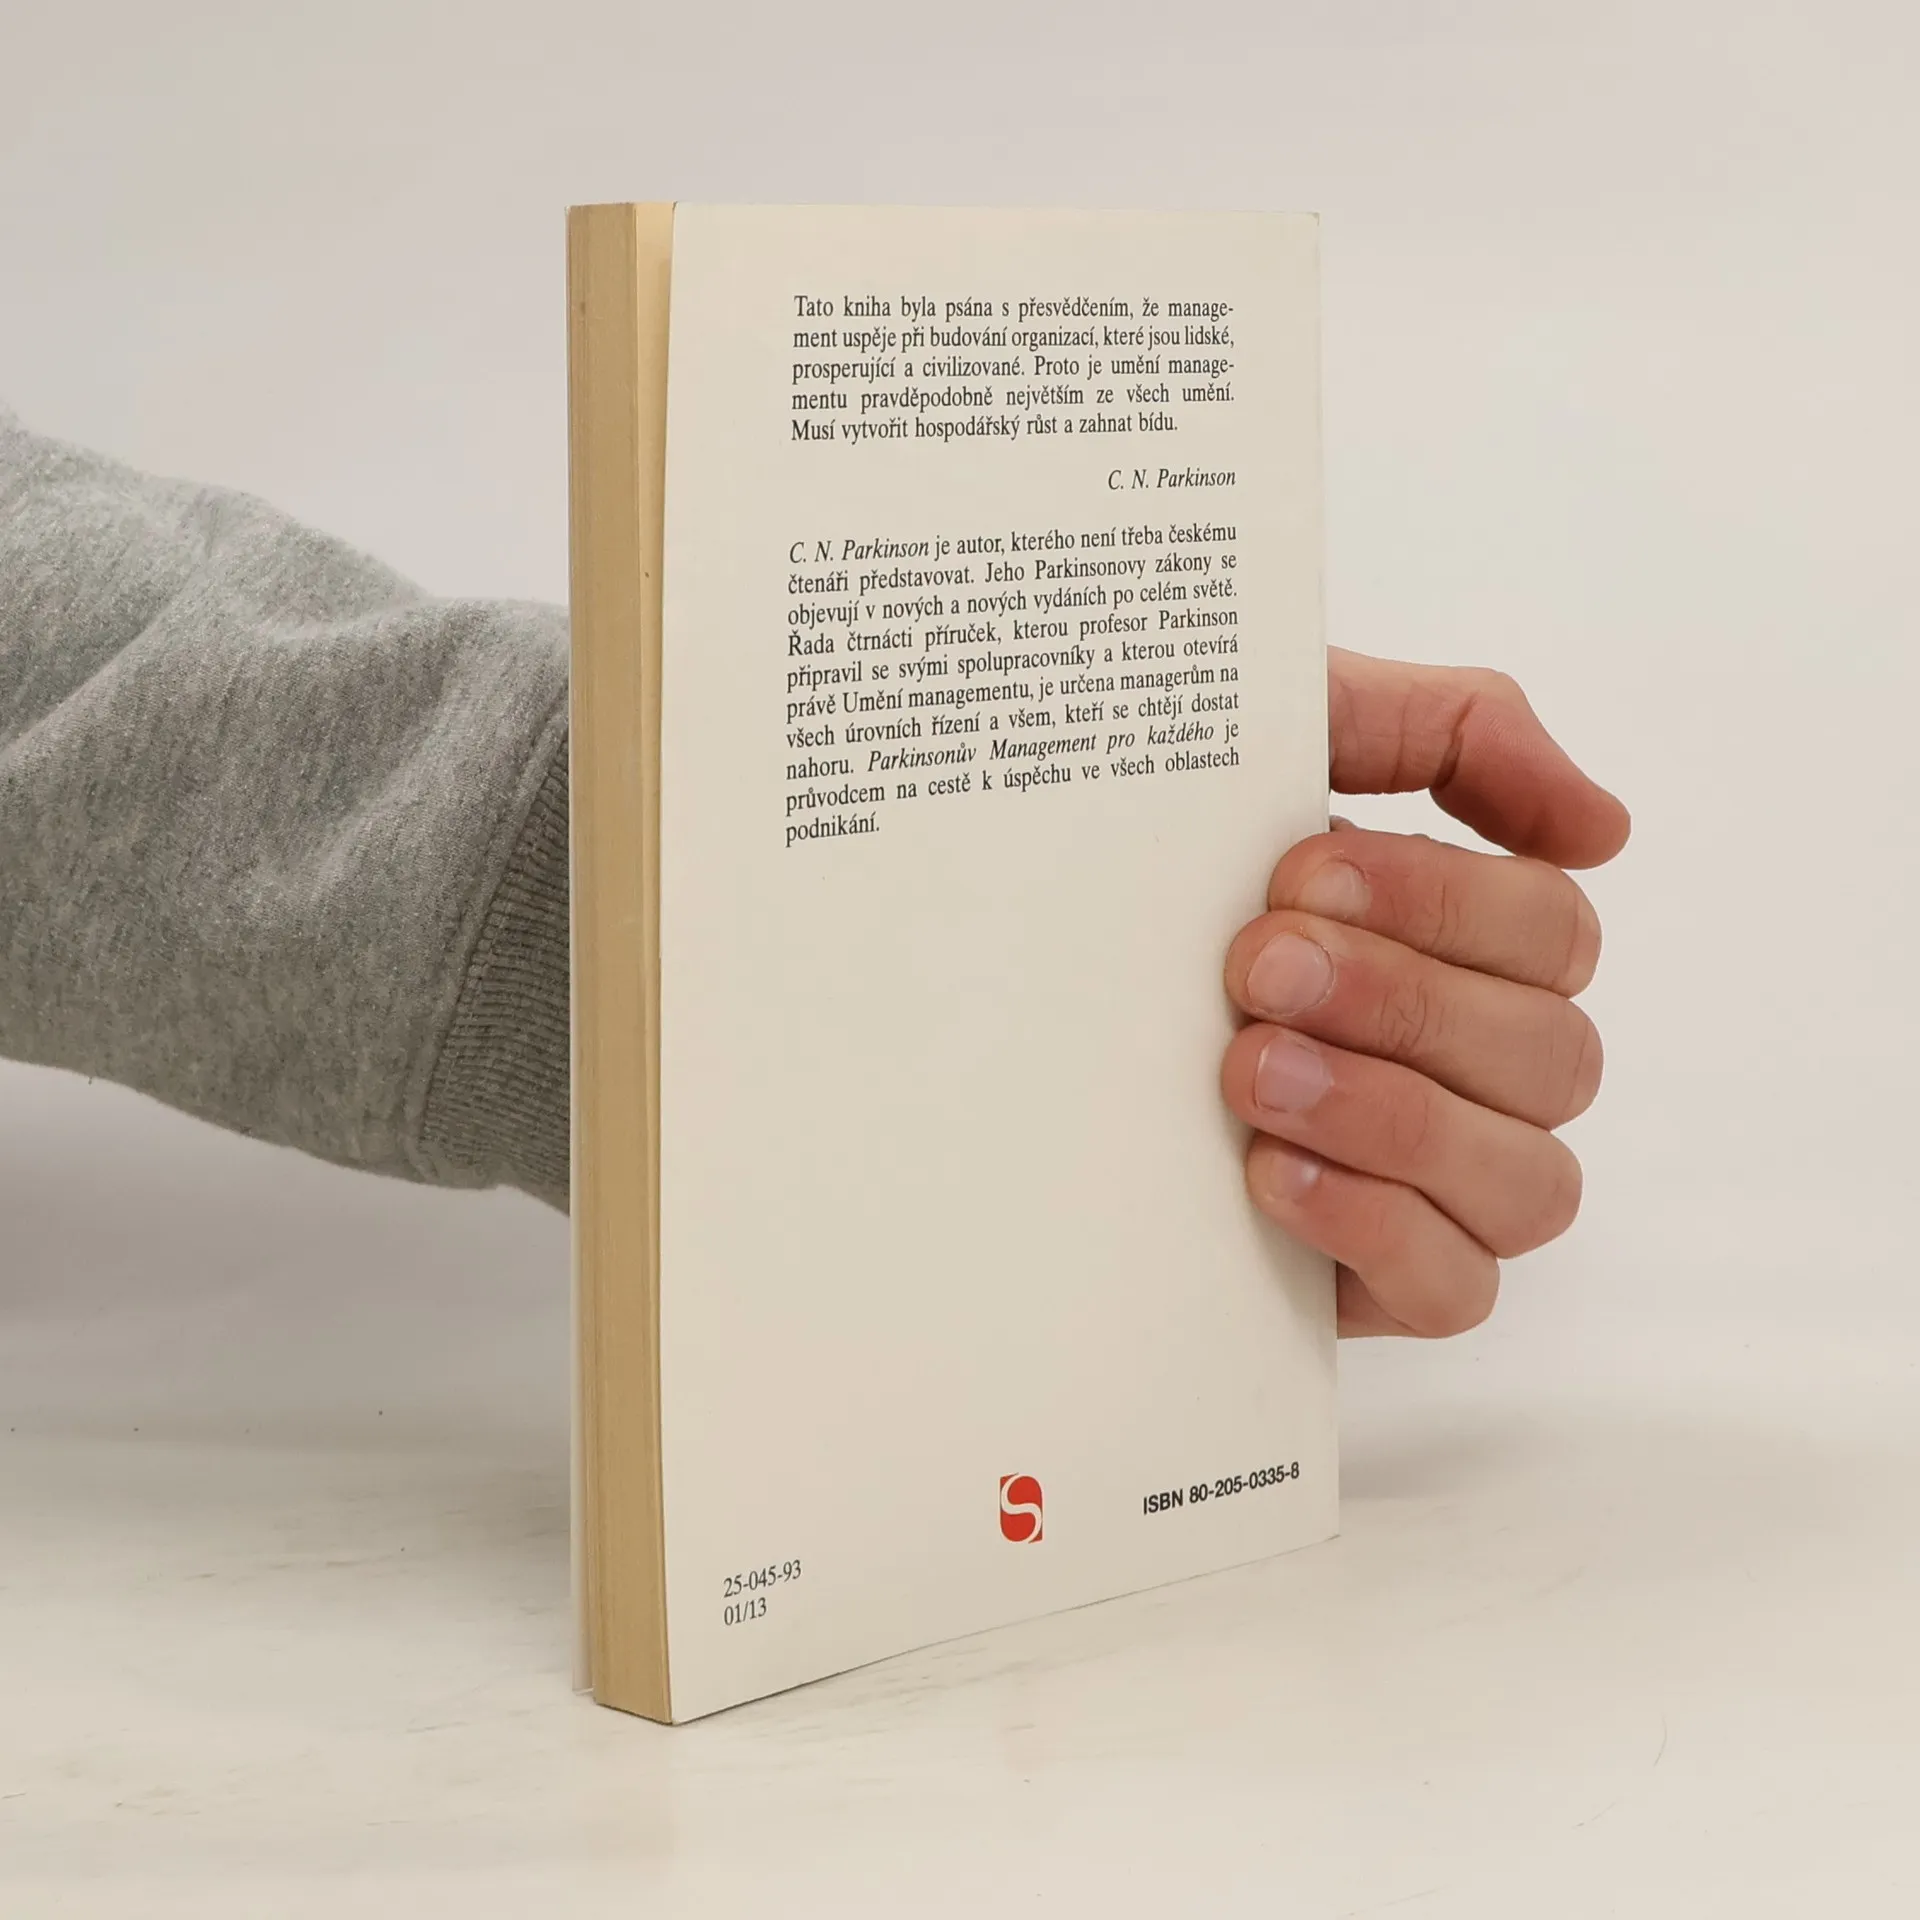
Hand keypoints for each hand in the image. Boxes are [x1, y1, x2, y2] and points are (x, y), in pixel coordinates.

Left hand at [1220, 649, 1630, 1336]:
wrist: (1027, 982)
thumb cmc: (1172, 854)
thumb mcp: (1286, 742)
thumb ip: (1451, 732)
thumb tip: (1602, 828)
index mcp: (1478, 946)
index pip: (1552, 933)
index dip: (1441, 904)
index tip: (1297, 876)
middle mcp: (1486, 1068)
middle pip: (1551, 1056)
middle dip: (1399, 1004)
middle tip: (1254, 971)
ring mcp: (1447, 1183)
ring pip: (1528, 1182)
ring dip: (1390, 1118)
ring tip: (1250, 1073)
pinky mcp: (1385, 1280)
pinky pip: (1457, 1291)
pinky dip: (1376, 1230)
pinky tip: (1267, 1174)